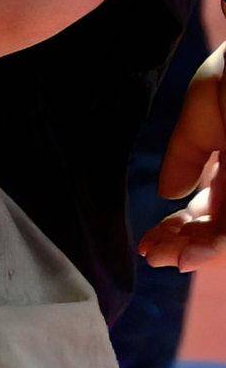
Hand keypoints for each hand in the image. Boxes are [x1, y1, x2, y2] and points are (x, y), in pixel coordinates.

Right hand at [157, 65, 225, 271]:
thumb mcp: (203, 109)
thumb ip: (185, 153)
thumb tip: (169, 192)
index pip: (209, 209)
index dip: (179, 229)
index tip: (149, 243)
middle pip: (221, 229)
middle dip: (185, 245)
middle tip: (153, 255)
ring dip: (201, 253)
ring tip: (170, 259)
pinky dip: (218, 247)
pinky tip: (192, 255)